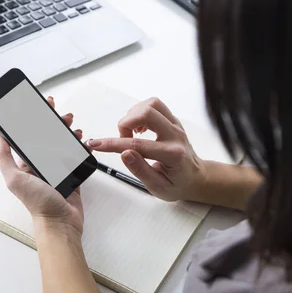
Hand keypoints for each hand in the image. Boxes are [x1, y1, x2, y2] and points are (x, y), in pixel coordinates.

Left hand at [0, 97, 84, 235]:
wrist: (61, 221)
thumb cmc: (38, 204)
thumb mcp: (14, 179)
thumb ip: (4, 158)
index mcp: (24, 164)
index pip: (25, 136)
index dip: (29, 120)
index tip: (34, 107)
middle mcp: (39, 164)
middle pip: (45, 135)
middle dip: (52, 121)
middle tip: (58, 112)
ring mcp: (55, 167)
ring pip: (61, 141)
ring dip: (66, 130)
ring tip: (72, 124)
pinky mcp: (70, 172)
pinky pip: (74, 153)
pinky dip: (79, 144)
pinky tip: (81, 139)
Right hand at [87, 97, 204, 201]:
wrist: (195, 178)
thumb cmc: (177, 184)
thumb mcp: (157, 187)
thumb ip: (140, 170)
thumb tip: (124, 153)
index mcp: (172, 154)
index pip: (137, 145)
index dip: (113, 144)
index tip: (96, 144)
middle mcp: (175, 135)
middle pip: (147, 113)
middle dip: (125, 123)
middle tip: (122, 139)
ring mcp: (175, 125)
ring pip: (151, 104)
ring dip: (133, 115)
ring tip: (130, 133)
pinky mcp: (172, 120)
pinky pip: (154, 105)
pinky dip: (140, 112)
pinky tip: (138, 128)